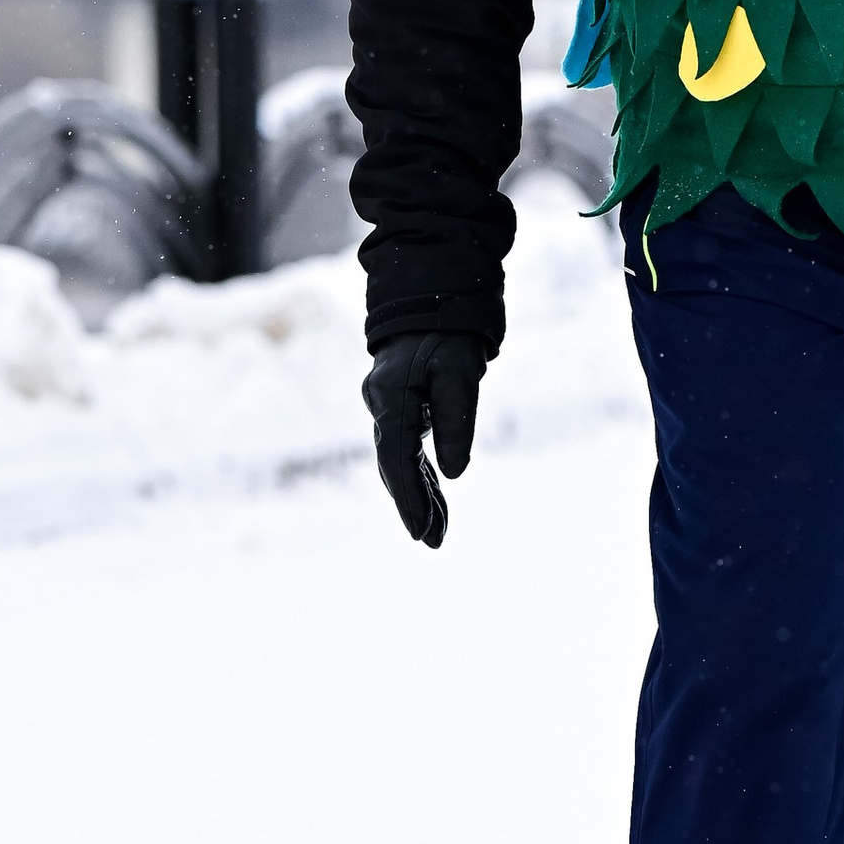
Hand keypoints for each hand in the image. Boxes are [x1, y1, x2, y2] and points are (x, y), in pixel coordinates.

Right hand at [363, 332, 484, 546]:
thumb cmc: (449, 334)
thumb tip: (454, 474)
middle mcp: (383, 405)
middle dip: (413, 504)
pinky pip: (409, 450)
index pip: (396, 457)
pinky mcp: (402, 408)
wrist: (433, 301)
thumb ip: (455, 422)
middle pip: (395, 465)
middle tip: (431, 542)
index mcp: (391, 397)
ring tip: (437, 534)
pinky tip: (435, 501)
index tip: (420, 530)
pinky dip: (422, 475)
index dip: (408, 496)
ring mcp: (389, 407)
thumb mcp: (460, 374)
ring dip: (419, 495)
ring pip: (401, 461)